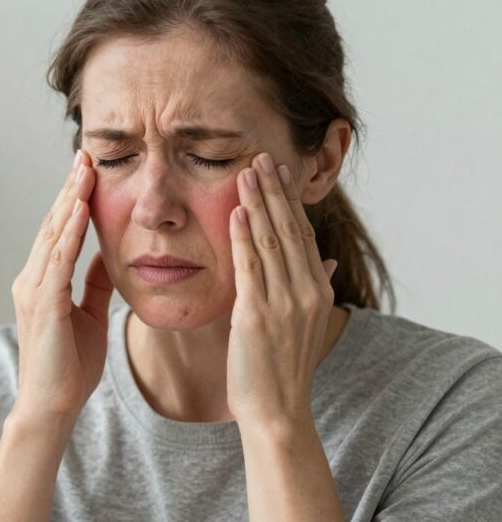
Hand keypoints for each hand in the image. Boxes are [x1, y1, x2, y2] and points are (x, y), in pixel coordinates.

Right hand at [10, 150, 114, 422]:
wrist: (51, 406)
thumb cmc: (69, 368)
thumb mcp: (89, 316)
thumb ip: (95, 284)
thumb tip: (109, 256)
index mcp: (43, 283)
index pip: (59, 233)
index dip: (73, 201)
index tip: (88, 172)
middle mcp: (32, 280)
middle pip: (53, 225)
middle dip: (70, 190)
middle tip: (85, 155)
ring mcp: (34, 290)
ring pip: (54, 234)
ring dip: (70, 200)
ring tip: (84, 170)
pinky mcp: (44, 303)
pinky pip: (58, 259)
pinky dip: (70, 231)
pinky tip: (82, 208)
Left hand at [227, 152, 337, 427]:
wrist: (277, 410)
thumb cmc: (283, 367)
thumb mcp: (306, 324)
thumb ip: (315, 288)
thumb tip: (328, 260)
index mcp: (317, 290)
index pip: (302, 233)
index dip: (288, 200)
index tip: (278, 170)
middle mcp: (305, 291)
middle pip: (288, 229)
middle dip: (273, 191)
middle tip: (260, 157)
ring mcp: (283, 302)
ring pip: (270, 242)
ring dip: (258, 203)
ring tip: (246, 172)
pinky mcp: (257, 315)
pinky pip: (250, 267)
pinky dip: (244, 237)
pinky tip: (237, 212)